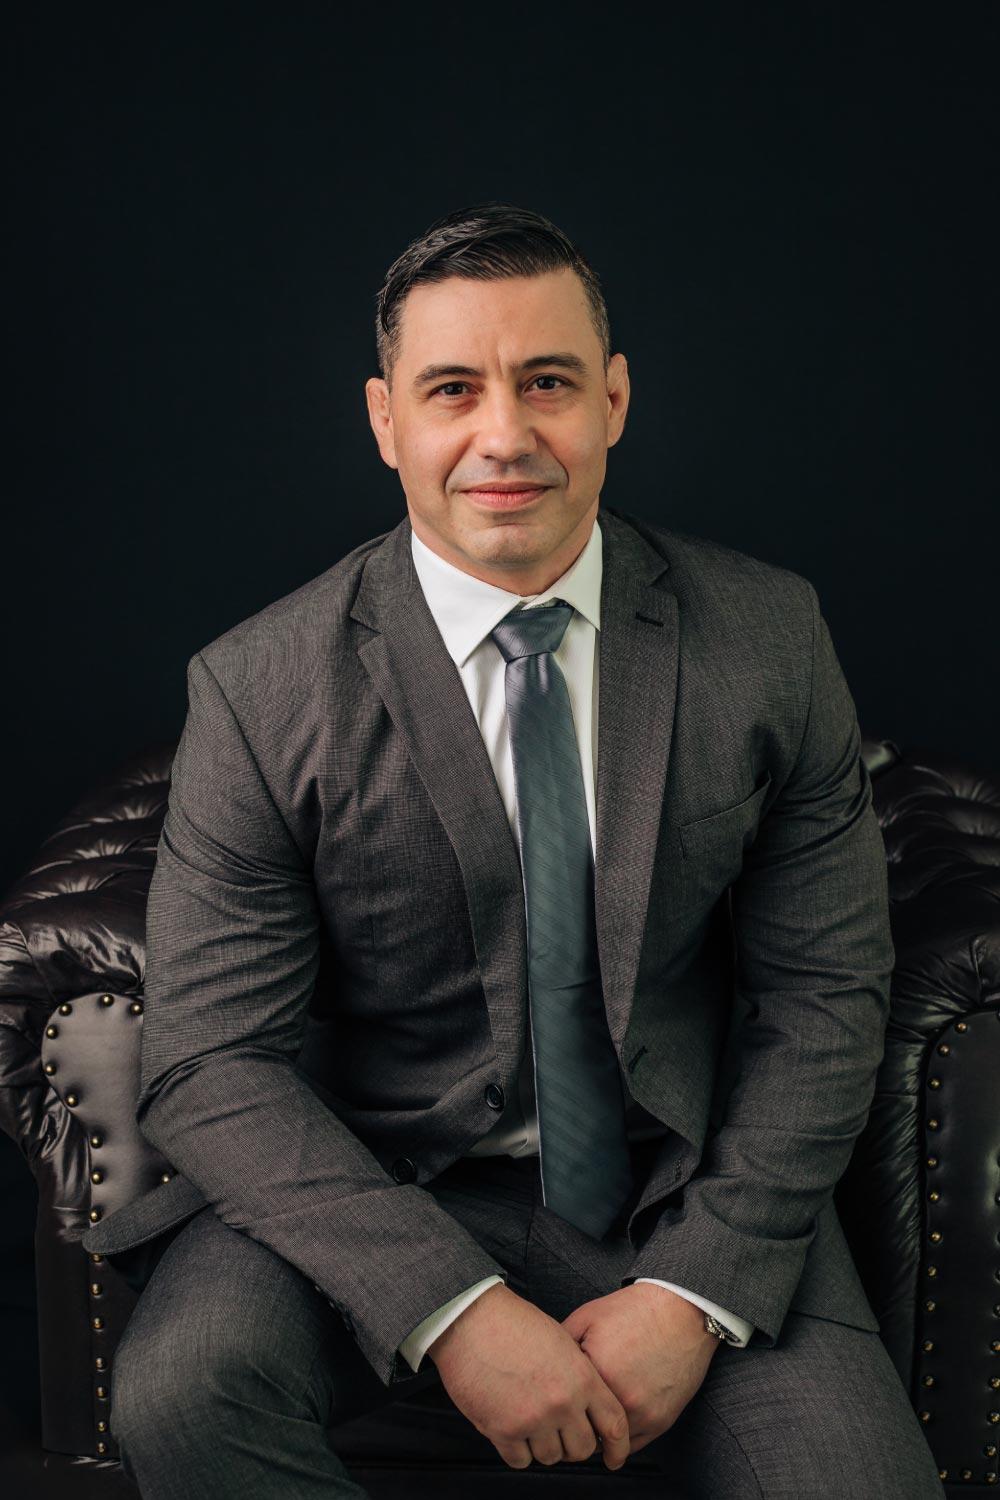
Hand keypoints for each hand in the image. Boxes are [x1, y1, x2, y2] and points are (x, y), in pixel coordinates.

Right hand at [427, 1282, 631, 1471]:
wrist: (472, 1319)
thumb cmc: (513, 1323)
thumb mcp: (560, 1340)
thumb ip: (578, 1374)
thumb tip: (586, 1405)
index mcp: (582, 1377)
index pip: (615, 1424)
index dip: (618, 1446)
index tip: (613, 1455)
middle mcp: (562, 1402)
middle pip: (582, 1449)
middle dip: (572, 1444)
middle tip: (560, 1432)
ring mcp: (533, 1419)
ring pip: (551, 1457)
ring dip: (543, 1445)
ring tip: (531, 1423)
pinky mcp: (503, 1430)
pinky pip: (521, 1460)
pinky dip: (517, 1450)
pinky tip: (512, 1428)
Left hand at [561, 1283, 719, 1453]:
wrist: (680, 1310)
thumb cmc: (635, 1311)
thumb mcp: (588, 1317)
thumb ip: (562, 1344)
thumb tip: (543, 1366)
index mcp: (598, 1373)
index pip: (563, 1406)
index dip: (554, 1405)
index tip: (550, 1406)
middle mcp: (621, 1399)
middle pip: (583, 1430)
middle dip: (572, 1425)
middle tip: (564, 1420)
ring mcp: (643, 1414)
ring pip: (607, 1444)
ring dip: (596, 1436)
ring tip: (588, 1422)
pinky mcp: (661, 1421)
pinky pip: (632, 1446)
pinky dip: (619, 1440)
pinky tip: (611, 1425)